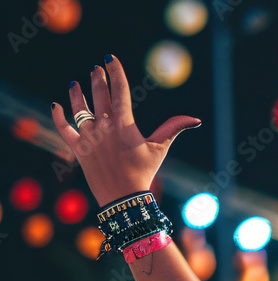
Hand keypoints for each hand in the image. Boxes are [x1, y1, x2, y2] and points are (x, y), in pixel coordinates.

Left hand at [50, 56, 199, 206]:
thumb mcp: (159, 149)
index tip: (110, 59)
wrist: (124, 198)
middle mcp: (103, 126)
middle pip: (98, 94)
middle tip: (96, 69)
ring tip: (75, 84)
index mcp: (123, 124)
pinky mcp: (78, 148)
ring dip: (76, 94)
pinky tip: (56, 106)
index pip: (119, 90)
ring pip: (79, 108)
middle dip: (97, 79)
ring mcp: (88, 136)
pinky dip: (58, 116)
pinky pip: (63, 128)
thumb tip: (195, 119)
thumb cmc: (144, 173)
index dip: (115, 72)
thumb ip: (173, 129)